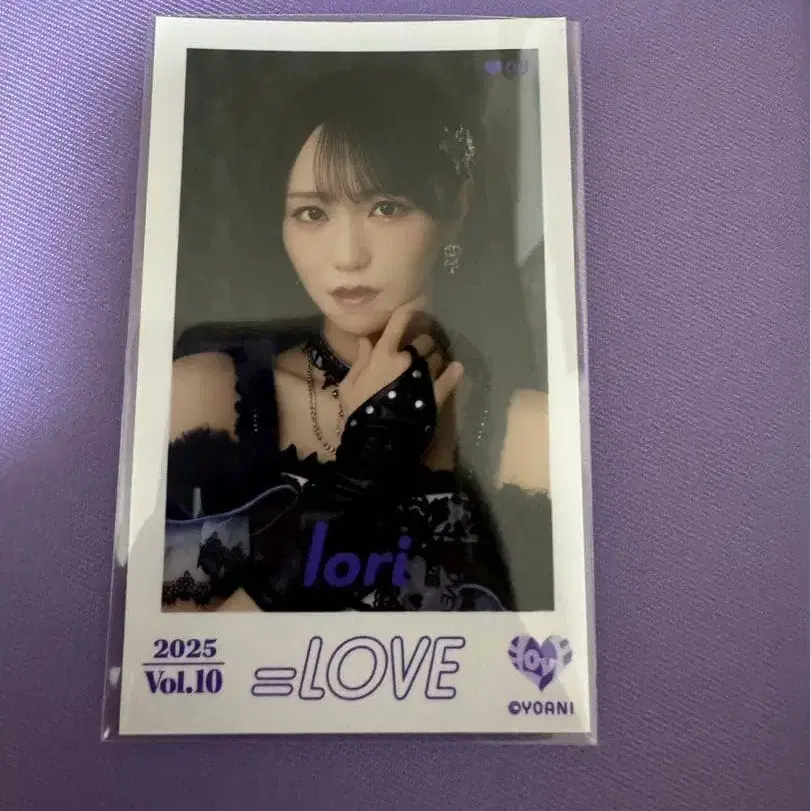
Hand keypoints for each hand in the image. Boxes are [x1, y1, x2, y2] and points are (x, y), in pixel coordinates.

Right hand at [339, 297, 463, 417]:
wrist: (376, 438)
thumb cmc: (358, 409)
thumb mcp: (350, 383)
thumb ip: (360, 359)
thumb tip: (366, 339)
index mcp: (384, 354)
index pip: (399, 323)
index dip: (408, 310)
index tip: (415, 305)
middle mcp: (407, 360)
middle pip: (423, 341)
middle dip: (422, 342)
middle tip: (420, 349)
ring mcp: (424, 376)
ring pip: (437, 356)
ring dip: (435, 357)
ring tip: (433, 363)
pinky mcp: (436, 393)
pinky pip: (450, 377)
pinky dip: (455, 371)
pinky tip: (457, 368)